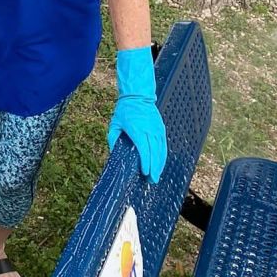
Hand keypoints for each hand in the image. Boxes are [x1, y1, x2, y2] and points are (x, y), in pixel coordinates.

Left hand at [107, 45, 166, 181]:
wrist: (138, 96)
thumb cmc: (124, 111)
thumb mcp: (115, 124)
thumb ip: (113, 138)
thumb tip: (113, 153)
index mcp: (137, 129)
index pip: (143, 148)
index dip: (145, 161)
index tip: (145, 172)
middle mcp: (149, 130)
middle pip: (154, 152)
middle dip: (154, 167)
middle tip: (152, 180)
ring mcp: (157, 129)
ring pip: (161, 150)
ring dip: (160, 164)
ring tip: (156, 175)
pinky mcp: (161, 128)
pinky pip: (163, 145)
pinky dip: (163, 155)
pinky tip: (161, 164)